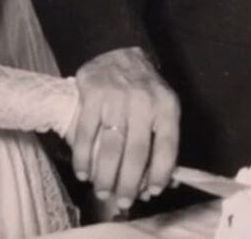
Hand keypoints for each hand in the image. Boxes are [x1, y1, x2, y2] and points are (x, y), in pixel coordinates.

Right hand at [69, 46, 179, 210]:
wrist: (117, 50)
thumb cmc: (143, 88)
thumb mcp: (162, 106)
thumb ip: (163, 141)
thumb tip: (163, 183)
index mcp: (166, 105)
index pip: (167, 146)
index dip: (160, 172)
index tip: (153, 191)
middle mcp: (143, 101)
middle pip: (136, 152)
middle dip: (129, 183)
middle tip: (123, 201)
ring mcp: (116, 97)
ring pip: (110, 147)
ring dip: (105, 175)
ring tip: (103, 191)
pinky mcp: (92, 94)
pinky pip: (86, 133)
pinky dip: (83, 158)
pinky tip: (84, 172)